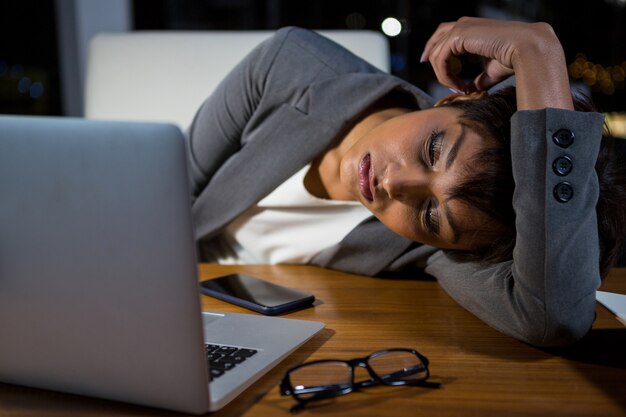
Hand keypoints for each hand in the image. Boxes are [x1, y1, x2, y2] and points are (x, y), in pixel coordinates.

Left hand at [421, 17, 573, 109]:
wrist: (527, 50)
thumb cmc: (514, 59)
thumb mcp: (490, 71)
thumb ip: (477, 79)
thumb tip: (470, 91)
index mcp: (472, 29)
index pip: (445, 38)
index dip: (439, 56)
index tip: (445, 79)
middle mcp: (464, 24)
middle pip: (436, 40)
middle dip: (431, 59)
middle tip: (437, 79)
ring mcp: (460, 27)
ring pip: (436, 54)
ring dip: (443, 76)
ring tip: (457, 88)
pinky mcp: (458, 34)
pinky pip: (440, 59)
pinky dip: (445, 75)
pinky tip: (458, 85)